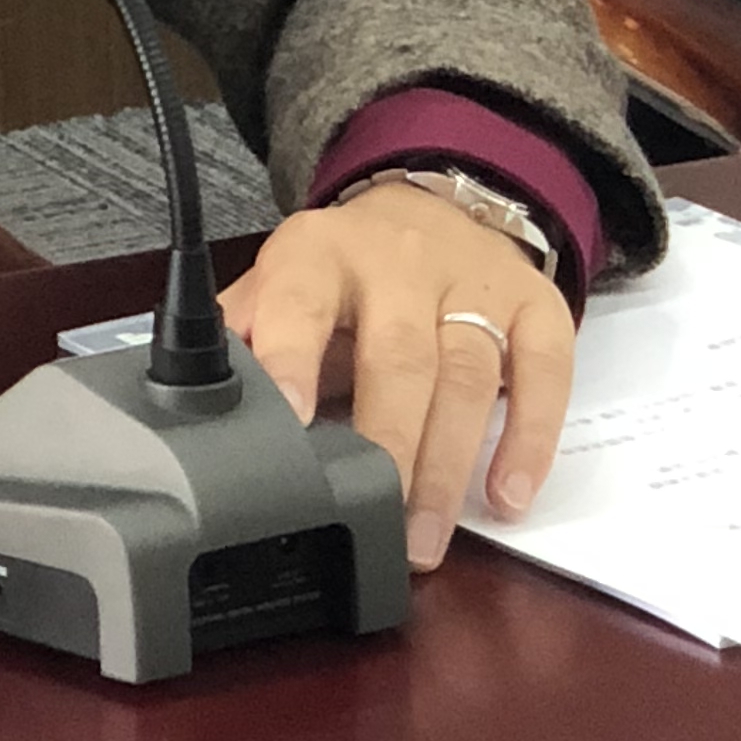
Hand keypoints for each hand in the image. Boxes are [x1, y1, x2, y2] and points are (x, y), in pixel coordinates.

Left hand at [220, 179, 573, 570]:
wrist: (433, 205)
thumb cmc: (345, 273)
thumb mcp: (283, 285)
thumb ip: (246, 334)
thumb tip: (197, 394)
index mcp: (319, 254)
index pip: (302, 301)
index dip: (293, 358)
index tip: (290, 421)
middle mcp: (398, 262)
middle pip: (399, 354)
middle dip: (389, 444)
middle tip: (378, 521)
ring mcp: (472, 282)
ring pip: (467, 373)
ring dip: (447, 464)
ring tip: (427, 536)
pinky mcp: (534, 305)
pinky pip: (543, 372)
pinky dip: (530, 438)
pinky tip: (509, 496)